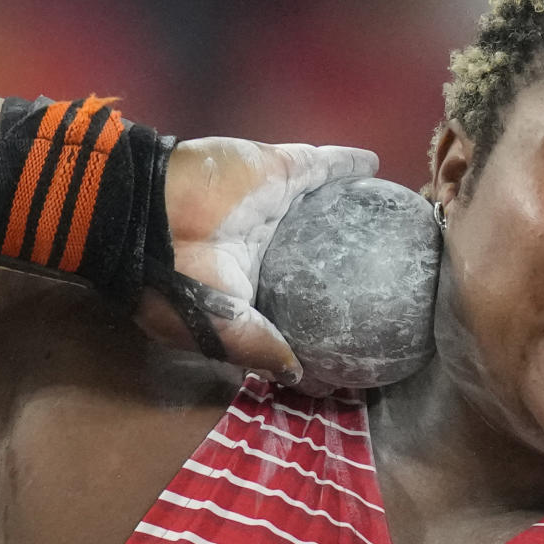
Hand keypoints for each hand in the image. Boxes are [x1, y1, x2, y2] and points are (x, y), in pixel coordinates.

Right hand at [132, 137, 377, 389]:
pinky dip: (349, 164)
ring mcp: (275, 205)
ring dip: (353, 209)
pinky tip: (375, 166)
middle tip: (390, 274)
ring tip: (392, 220)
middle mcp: (267, 243)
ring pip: (325, 205)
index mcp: (249, 280)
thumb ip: (261, 349)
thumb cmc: (181, 280)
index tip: (359, 332)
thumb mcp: (217, 331)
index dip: (323, 314)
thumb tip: (304, 378)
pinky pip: (325, 164)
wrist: (151, 213)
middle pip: (318, 252)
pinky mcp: (280, 170)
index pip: (296, 299)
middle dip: (350, 262)